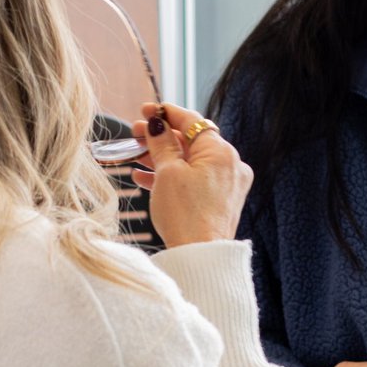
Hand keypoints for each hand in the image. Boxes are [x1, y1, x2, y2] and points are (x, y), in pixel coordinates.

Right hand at [128, 102, 252, 247]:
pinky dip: (173, 176)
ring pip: (191, 161)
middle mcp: (231, 164)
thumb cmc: (185, 214)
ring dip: (163, 157)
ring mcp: (228, 183)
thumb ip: (162, 143)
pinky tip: (146, 178)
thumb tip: (157, 124)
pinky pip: (195, 179)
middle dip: (161, 137)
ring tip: (136, 157)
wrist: (200, 256)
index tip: (147, 110)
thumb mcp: (167, 172)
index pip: (192, 121)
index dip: (167, 113)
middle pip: (191, 141)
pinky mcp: (221, 200)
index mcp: (222, 152)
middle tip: (135, 133)